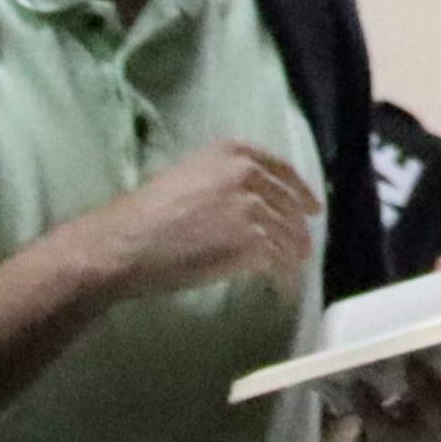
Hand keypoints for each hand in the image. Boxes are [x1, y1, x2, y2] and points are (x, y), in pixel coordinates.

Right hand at [83, 145, 321, 307]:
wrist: (128, 241)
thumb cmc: (145, 212)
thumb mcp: (187, 177)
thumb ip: (220, 181)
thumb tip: (242, 202)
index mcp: (232, 152)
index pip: (282, 170)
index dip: (302, 191)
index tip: (312, 208)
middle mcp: (248, 174)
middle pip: (290, 204)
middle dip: (299, 229)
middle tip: (303, 248)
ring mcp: (253, 208)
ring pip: (288, 235)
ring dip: (293, 256)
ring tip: (292, 271)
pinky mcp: (252, 243)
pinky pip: (279, 263)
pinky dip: (283, 278)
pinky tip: (281, 289)